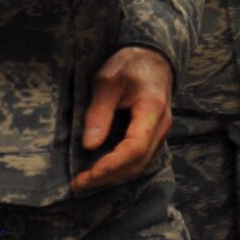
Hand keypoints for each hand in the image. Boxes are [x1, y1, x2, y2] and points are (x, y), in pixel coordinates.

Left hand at [71, 47, 172, 193]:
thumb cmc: (129, 64)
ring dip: (112, 176)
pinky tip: (99, 170)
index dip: (112, 164)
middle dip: (108, 177)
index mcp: (152, 108)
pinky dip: (119, 169)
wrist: (152, 57)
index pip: (135, 147)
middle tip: (78, 182)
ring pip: (139, 165)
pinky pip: (139, 159)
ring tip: (84, 180)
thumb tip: (90, 145)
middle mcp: (161, 125)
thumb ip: (99, 112)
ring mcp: (160, 132)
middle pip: (138, 162)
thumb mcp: (107, 81)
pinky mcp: (153, 136)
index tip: (88, 174)